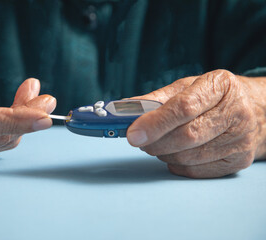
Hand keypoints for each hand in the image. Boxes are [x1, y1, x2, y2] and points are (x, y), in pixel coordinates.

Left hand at [127, 70, 265, 177]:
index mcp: (220, 86)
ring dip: (163, 153)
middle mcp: (236, 112)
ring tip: (159, 143)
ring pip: (188, 157)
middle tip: (139, 140)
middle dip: (155, 142)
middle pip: (187, 136)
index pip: (184, 107)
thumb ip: (156, 99)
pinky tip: (175, 153)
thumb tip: (125, 111)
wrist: (251, 112)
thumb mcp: (186, 87)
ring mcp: (241, 140)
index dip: (155, 123)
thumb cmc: (211, 97)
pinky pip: (195, 171)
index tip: (132, 133)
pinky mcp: (238, 161)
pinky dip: (177, 164)